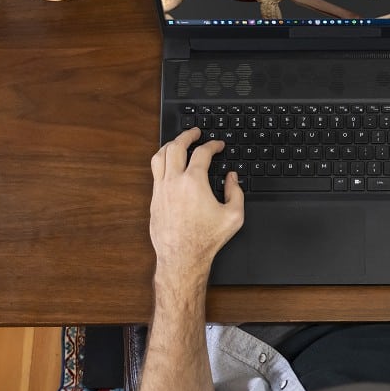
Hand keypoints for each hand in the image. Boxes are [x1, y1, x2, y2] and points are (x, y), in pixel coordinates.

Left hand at [149, 128, 244, 283]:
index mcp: (194, 182)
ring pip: (160, 156)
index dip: (212, 145)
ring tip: (178, 142)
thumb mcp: (233, 216)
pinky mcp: (154, 199)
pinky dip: (162, 161)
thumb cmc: (206, 239)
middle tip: (195, 132)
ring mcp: (161, 189)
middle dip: (187, 135)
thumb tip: (231, 178)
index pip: (202, 153)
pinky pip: (154, 172)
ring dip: (170, 145)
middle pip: (176, 146)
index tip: (218, 145)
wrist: (182, 257)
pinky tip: (168, 164)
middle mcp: (174, 181)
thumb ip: (235, 192)